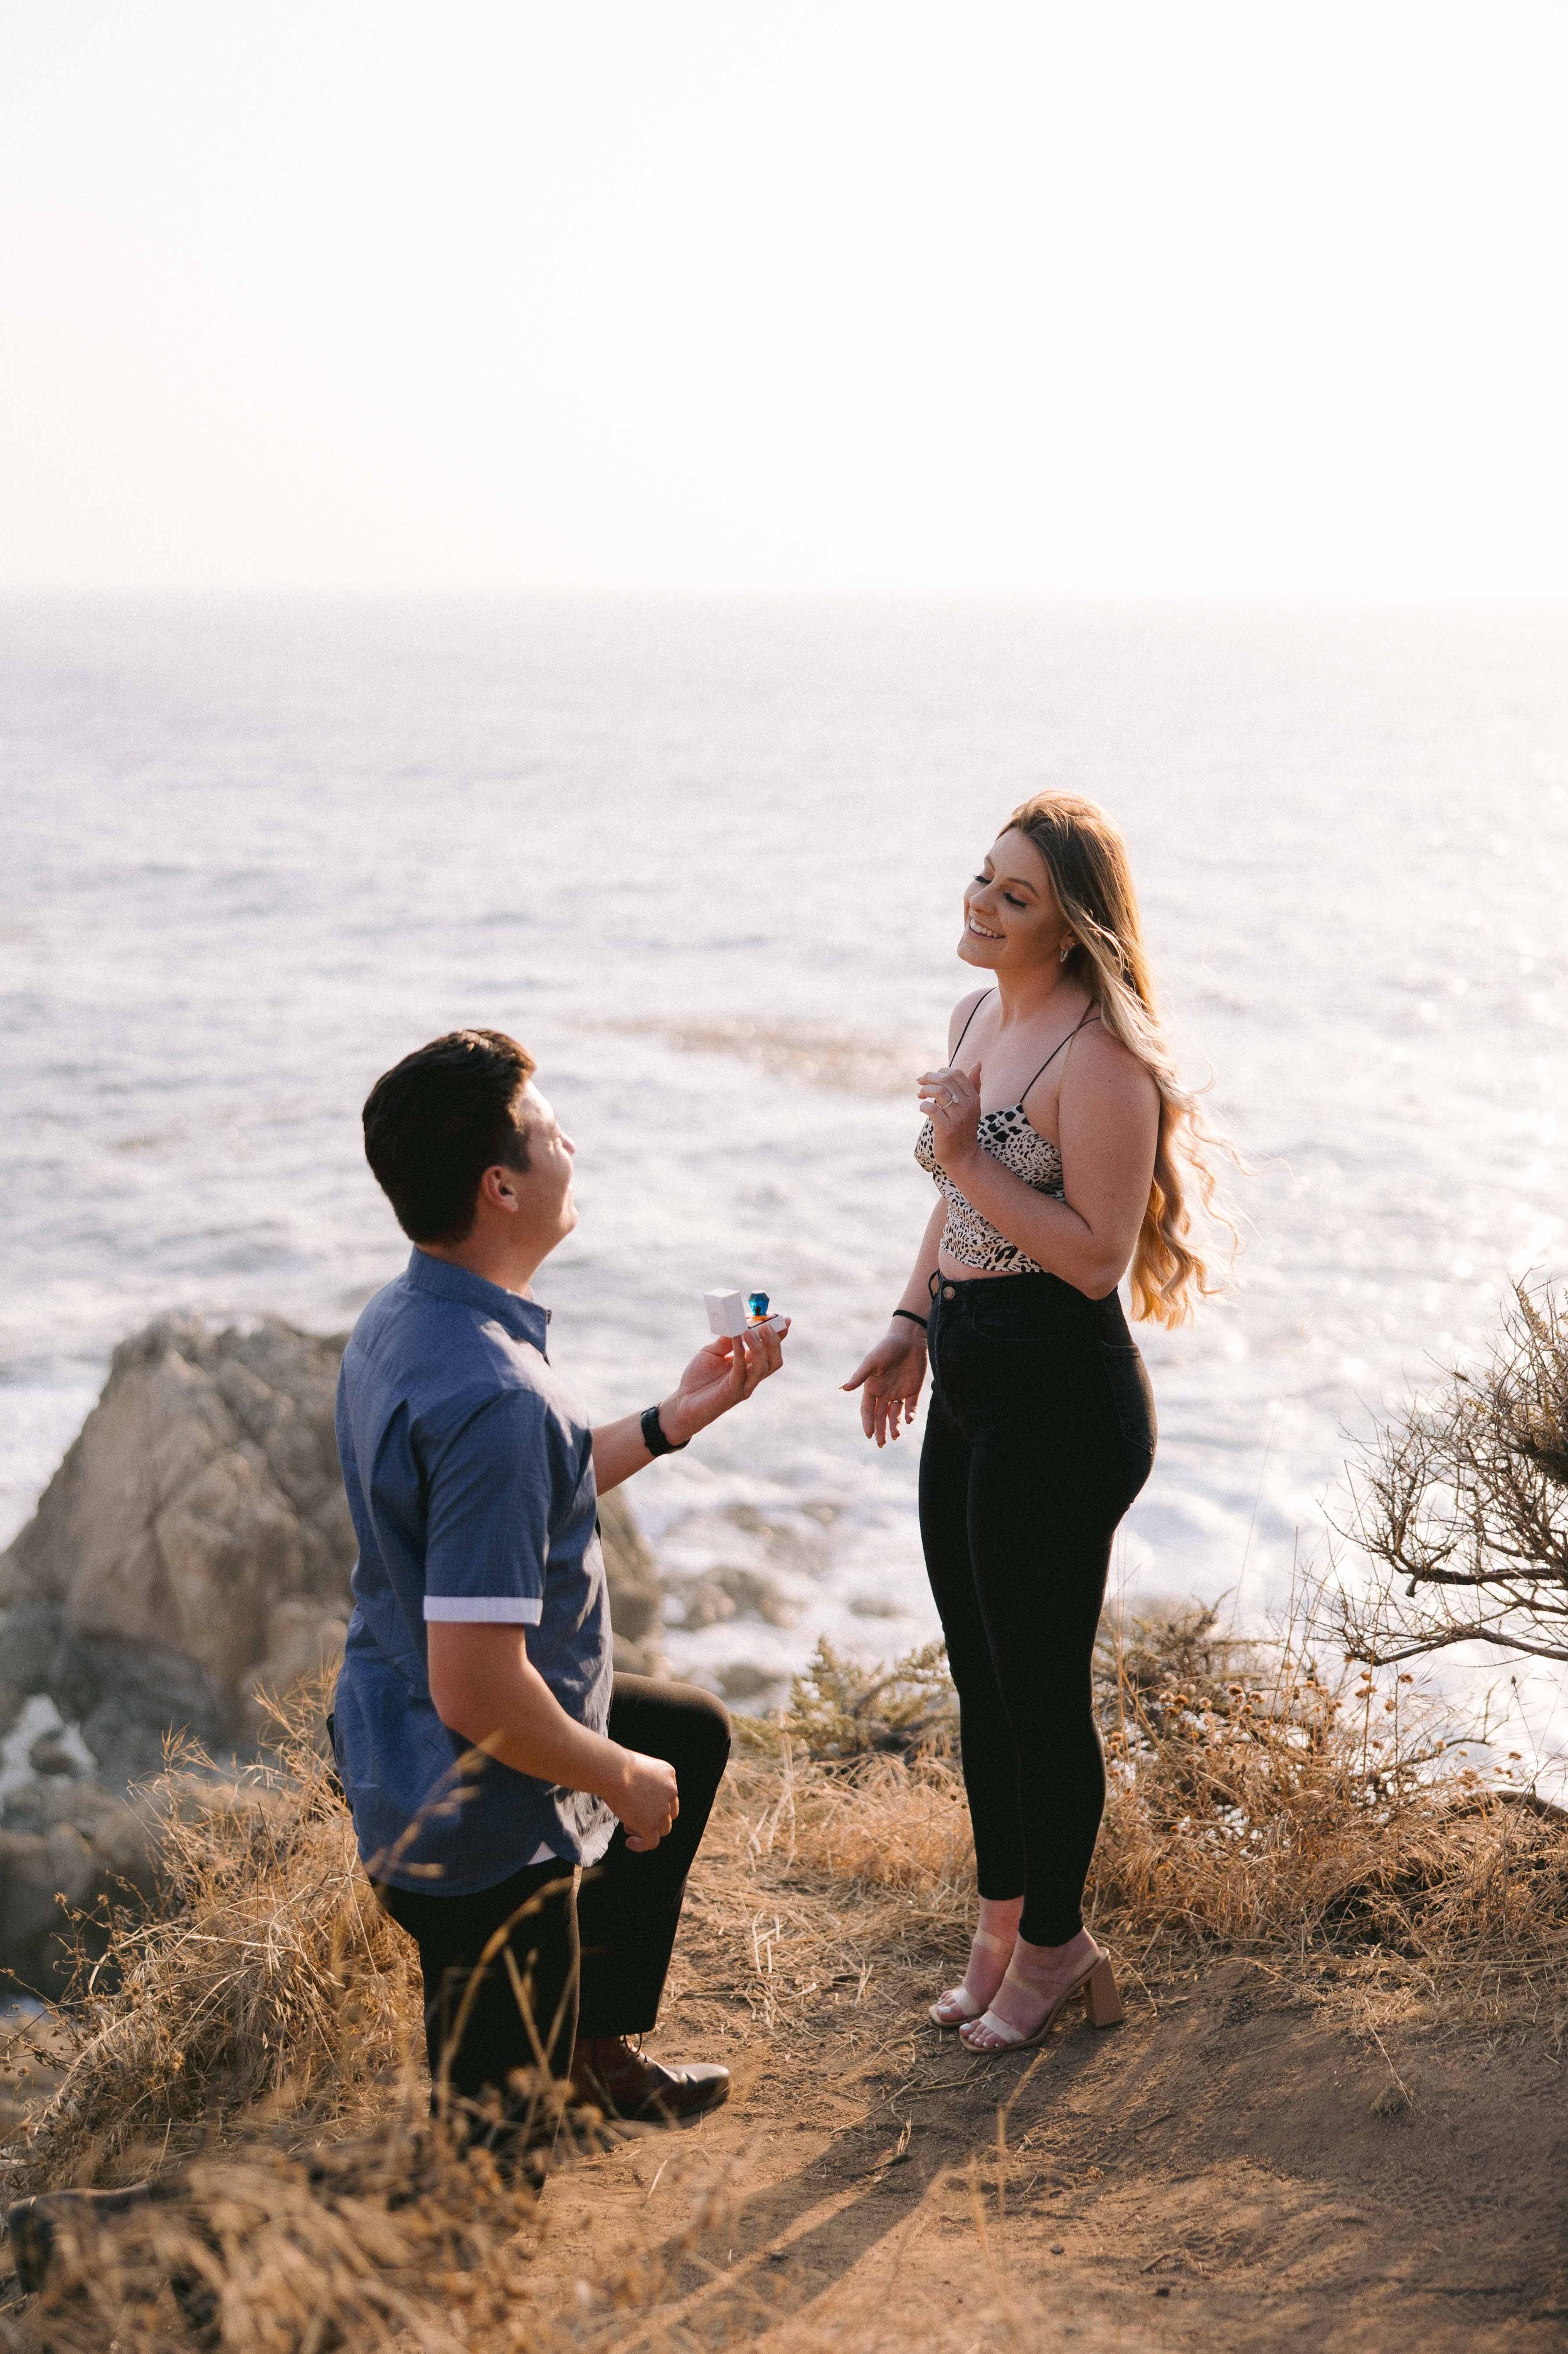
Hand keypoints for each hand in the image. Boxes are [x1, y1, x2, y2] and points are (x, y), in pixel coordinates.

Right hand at [614, 1749, 679, 1851]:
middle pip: (668, 1813)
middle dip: (653, 1817)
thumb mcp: (637, 1767)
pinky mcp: (651, 1825)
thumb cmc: (615, 1766)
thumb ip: (643, 1781)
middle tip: (633, 1816)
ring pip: (663, 1829)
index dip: (654, 1803)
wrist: (613, 1771)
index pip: (668, 1795)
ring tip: (628, 1827)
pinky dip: (641, 1845)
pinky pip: (652, 1842)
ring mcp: (663, 1809)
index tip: (637, 1803)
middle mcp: (671, 1791)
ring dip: (647, 1830)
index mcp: (668, 1774)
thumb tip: (636, 1799)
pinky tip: (629, 1843)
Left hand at [659, 1319, 789, 1445]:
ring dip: (760, 1347)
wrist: (683, 1401)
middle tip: (768, 1324)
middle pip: (774, 1360)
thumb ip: (726, 1339)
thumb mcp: (712, 1351)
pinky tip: (736, 1338)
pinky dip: (740, 1352)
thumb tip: (737, 1322)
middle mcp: (751, 1377)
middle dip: (775, 1341)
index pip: (770, 1350)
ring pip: (764, 1367)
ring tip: (751, 1330)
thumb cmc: (698, 1377)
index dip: (779, 1335)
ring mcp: (744, 1386)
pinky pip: (741, 1370)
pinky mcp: (733, 1391)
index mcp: (749, 1366)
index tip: (784, 1319)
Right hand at [842, 1323, 927, 1446]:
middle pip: (880, 1416)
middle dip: (881, 1430)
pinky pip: (911, 1407)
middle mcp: (884, 1392)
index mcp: (872, 1387)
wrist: (910, 1338)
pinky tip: (908, 1420)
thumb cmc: (887, 1347)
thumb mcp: (872, 1362)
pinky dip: (909, 1415)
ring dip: (894, 1426)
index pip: (867, 1410)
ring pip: (895, 1415)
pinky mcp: (913, 1390)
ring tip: (896, 1437)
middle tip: (882, 1444)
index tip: (869, 1434)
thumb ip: (860, 1376)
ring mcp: (899, 1392)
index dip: (868, 1422)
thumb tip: (844, 1389)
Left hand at [918, 1062, 981, 1171]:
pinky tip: (923, 1108)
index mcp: (974, 1098)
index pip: (957, 1074)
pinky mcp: (947, 1129)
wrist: (963, 1157)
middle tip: (920, 1082)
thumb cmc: (964, 1129)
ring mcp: (958, 1118)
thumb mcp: (972, 1106)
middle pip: (946, 1080)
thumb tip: (977, 1063)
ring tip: (920, 1095)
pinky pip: (931, 1109)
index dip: (940, 1071)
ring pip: (938, 1092)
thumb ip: (974, 1085)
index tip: (930, 1078)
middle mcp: (968, 1106)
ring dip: (924, 1090)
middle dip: (929, 1077)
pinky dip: (923, 1105)